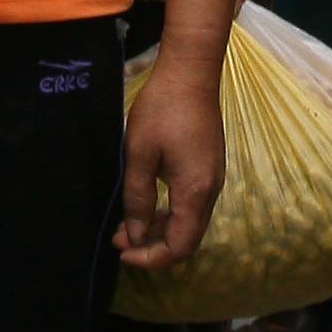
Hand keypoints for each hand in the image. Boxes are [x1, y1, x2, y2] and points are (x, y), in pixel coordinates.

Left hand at [116, 56, 224, 269]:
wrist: (190, 74)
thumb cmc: (162, 109)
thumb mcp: (139, 154)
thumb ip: (137, 198)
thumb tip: (135, 235)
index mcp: (194, 192)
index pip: (179, 247)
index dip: (151, 258)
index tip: (122, 252)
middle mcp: (210, 191)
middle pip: (187, 240)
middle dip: (153, 247)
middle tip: (119, 239)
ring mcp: (213, 179)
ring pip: (189, 223)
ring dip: (159, 230)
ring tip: (127, 225)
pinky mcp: (209, 169)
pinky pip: (191, 205)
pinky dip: (169, 214)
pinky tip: (146, 203)